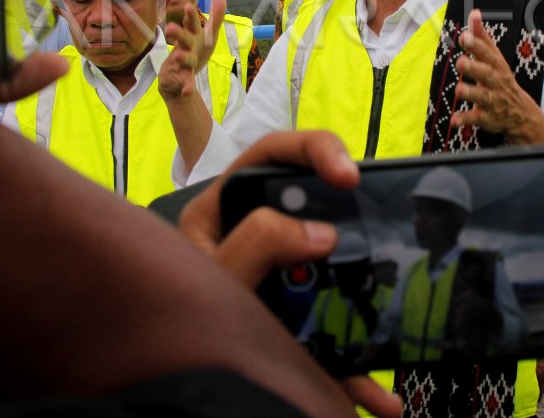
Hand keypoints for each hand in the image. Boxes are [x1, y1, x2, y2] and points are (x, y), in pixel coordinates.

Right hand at [160, 0, 224, 98]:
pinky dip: (187, 86)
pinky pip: (186, 82)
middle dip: (179, 33)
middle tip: (171, 28)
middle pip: (184, 39)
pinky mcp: (181, 78)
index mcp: (192, 37)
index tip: (188, 6)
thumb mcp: (208, 36)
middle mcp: (185, 47)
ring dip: (182, 57)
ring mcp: (181, 63)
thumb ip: (215, 17)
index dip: (189, 17)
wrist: (178, 82)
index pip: (190, 24)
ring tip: (179, 55)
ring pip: (183, 59)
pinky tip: (188, 91)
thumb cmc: (194, 53)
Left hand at [179, 130, 401, 417]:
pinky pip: (336, 344)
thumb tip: (321, 233)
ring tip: (389, 319)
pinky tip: (377, 399)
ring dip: (367, 308)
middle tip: (377, 234)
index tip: (348, 176)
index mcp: (226, 210)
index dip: (316, 151)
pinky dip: (359, 373)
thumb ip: (255, 244)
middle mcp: (259, 238)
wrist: (154, 381)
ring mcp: (283, 283)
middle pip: (318, 212)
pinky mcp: (297, 329)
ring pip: (338, 281)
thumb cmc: (167, 318)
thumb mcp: (214, 276)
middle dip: (353, 225)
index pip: (275, 155)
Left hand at [451, 9, 543, 144]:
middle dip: (474, 67)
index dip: (477, 44)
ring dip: (470, 93)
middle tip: (460, 61)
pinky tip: (454, 120)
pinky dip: (465, 120)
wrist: (521, 113)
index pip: (487, 53)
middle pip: (486, 74)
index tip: (464, 35)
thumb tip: (474, 13)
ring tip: (459, 90)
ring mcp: (492, 100)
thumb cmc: (502, 80)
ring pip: (482, 96)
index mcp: (496, 66)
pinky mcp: (486, 117)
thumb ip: (482, 37)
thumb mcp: (495, 58)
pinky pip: (475, 119)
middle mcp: (495, 82)